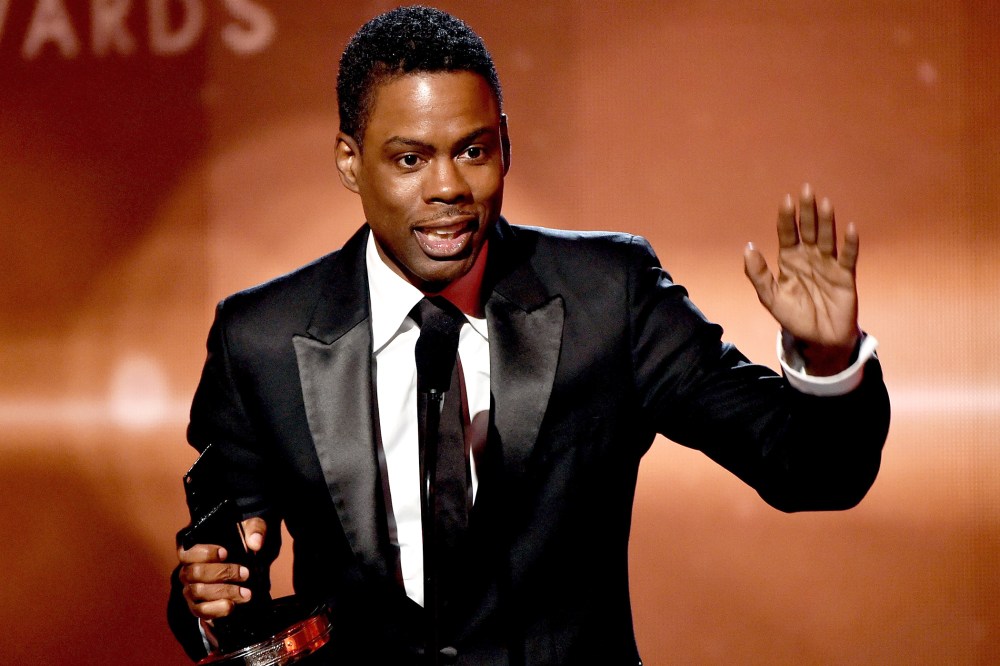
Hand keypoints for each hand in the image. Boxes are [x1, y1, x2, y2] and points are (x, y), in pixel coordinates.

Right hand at [177, 516, 267, 621]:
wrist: (244, 574)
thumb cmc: (240, 547)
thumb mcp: (250, 532)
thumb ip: (254, 529)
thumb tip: (256, 542)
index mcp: (193, 551)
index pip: (187, 551)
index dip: (204, 553)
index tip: (225, 553)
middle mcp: (187, 571)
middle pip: (195, 572)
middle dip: (223, 573)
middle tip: (245, 574)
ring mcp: (190, 590)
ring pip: (198, 591)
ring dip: (224, 592)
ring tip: (246, 593)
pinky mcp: (197, 607)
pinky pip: (200, 611)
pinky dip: (216, 609)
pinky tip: (232, 605)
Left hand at [744, 184, 860, 374]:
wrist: (819, 340)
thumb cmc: (794, 317)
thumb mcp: (771, 298)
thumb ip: (759, 275)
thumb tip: (748, 247)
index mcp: (789, 260)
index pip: (787, 234)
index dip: (787, 218)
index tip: (786, 201)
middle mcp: (809, 257)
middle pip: (808, 230)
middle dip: (807, 211)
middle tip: (806, 190)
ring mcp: (828, 265)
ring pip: (827, 238)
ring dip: (826, 222)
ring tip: (825, 203)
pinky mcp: (845, 276)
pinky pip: (848, 257)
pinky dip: (849, 244)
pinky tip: (850, 229)